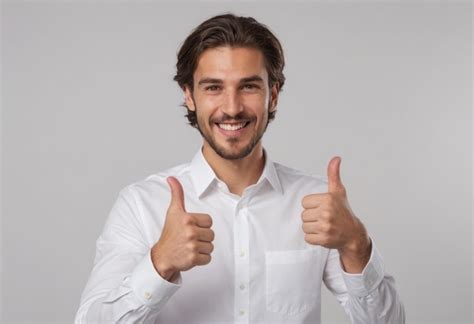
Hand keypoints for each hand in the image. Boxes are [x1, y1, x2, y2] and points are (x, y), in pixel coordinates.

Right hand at [151, 176, 213, 280]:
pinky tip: (191, 255)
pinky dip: (201, 259)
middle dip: (203, 237)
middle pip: (211, 234)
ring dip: (202, 248)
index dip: (202, 225)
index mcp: (188, 219)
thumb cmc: (170, 233)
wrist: (162, 255)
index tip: (191, 227)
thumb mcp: (173, 212)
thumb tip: (172, 178)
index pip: (209, 221)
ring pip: (211, 247)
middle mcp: (190, 231)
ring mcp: (191, 245)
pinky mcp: (193, 258)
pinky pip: (208, 258)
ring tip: (190, 247)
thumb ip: (176, 194)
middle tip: (190, 238)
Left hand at [301, 157, 370, 271]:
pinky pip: (307, 238)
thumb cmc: (343, 212)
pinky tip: (323, 234)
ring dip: (312, 228)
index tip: (323, 208)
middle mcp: (327, 212)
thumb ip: (333, 174)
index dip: (312, 206)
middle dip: (312, 217)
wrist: (353, 234)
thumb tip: (336, 158)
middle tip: (324, 218)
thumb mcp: (338, 192)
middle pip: (303, 215)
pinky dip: (313, 238)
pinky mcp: (324, 239)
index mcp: (328, 199)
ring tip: (324, 226)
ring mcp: (326, 227)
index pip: (304, 202)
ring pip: (304, 227)